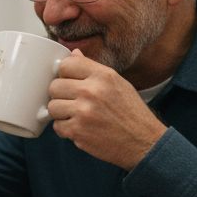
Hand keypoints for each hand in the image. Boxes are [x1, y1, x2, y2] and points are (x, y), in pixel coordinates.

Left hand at [47, 49, 166, 169]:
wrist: (144, 142)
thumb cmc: (131, 113)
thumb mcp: (118, 83)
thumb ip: (93, 69)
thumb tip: (74, 54)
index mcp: (103, 76)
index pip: (67, 64)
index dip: (64, 74)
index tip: (69, 81)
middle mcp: (92, 91)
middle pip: (54, 86)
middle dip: (61, 95)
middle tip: (73, 102)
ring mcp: (83, 112)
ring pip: (52, 106)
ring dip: (61, 113)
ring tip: (76, 116)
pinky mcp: (77, 131)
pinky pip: (57, 126)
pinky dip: (65, 129)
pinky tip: (80, 127)